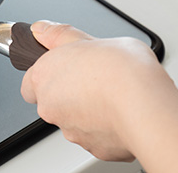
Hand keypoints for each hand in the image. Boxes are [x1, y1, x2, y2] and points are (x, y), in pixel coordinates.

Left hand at [21, 21, 177, 171]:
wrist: (147, 107)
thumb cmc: (122, 71)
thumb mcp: (89, 38)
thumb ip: (61, 36)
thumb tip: (41, 30)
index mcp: (45, 77)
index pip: (30, 80)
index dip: (49, 73)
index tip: (66, 66)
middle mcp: (51, 106)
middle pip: (52, 100)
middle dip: (70, 91)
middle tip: (94, 77)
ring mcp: (72, 129)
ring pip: (74, 119)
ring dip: (87, 108)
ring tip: (113, 93)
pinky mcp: (94, 147)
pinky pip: (96, 134)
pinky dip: (105, 125)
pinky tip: (122, 111)